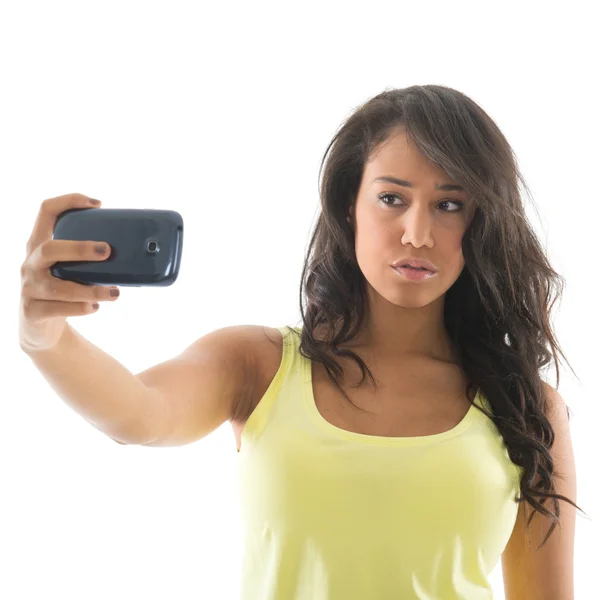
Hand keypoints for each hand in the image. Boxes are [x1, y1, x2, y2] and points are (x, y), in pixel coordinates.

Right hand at [19, 193, 119, 351]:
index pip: (46, 212)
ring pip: (59, 287)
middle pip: (50, 249)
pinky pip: (60, 309)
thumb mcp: (69, 269)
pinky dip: (81, 308)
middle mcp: (31, 263)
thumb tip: (136, 251)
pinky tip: (94, 307)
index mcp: (39, 245)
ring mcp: (29, 288)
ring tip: (114, 293)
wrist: (39, 328)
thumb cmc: (63, 289)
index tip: (97, 204)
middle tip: (107, 251)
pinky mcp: (34, 311)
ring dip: (91, 289)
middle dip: (80, 249)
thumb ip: (88, 258)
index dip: (68, 202)